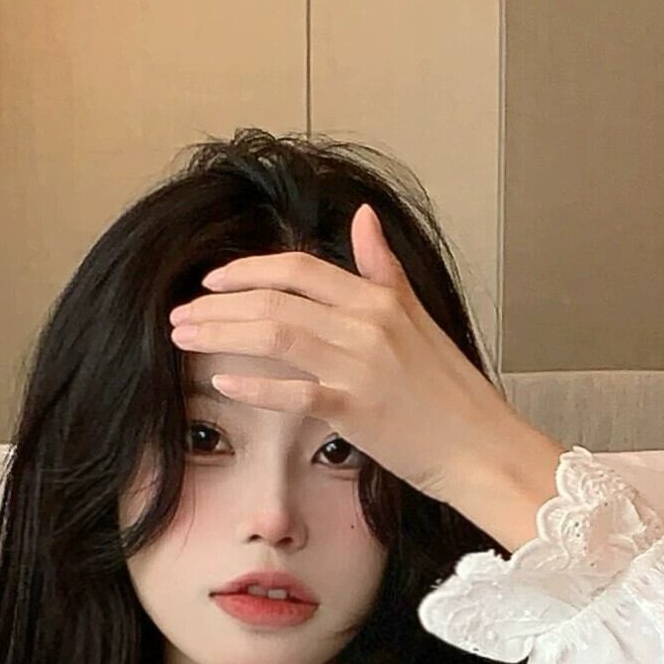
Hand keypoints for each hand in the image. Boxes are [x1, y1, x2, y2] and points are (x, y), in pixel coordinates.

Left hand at [167, 202, 547, 509]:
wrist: (483, 448)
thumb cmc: (451, 392)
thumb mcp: (419, 317)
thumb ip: (384, 268)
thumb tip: (363, 216)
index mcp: (379, 299)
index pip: (298, 268)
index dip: (247, 270)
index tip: (211, 282)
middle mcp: (367, 324)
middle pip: (275, 299)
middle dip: (218, 305)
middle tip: (180, 315)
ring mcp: (361, 366)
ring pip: (275, 335)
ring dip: (221, 334)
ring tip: (183, 339)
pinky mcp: (357, 410)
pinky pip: (294, 392)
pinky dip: (254, 384)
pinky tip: (221, 382)